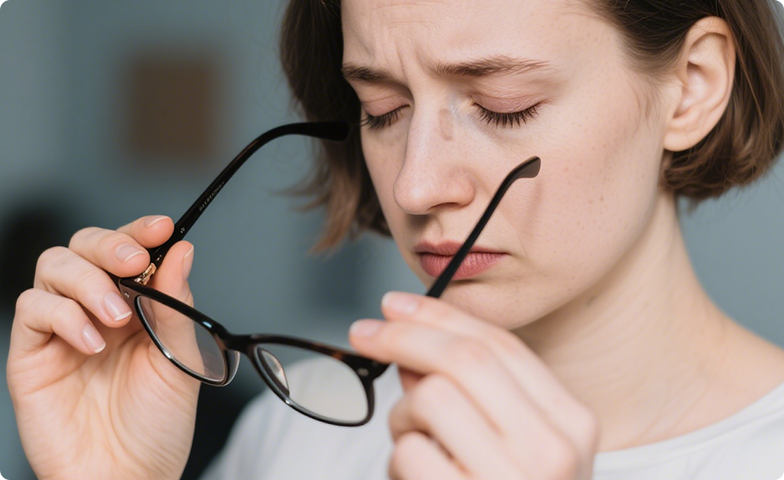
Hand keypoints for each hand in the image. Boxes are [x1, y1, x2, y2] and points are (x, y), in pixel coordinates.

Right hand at [7, 215, 199, 479]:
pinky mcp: (31, 353)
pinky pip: (32, 310)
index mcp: (137, 305)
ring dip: (89, 282)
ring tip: (117, 318)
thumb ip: (176, 305)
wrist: (128, 477)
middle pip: (84, 246)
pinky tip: (92, 342)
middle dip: (110, 244)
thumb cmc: (157, 425)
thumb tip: (182, 251)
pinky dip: (64, 315)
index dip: (141, 231)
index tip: (163, 228)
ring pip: (54, 267)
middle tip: (134, 262)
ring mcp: (62, 329)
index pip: (129, 251)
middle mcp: (96, 310)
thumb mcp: (181, 359)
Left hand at [349, 292, 598, 479]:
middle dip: (404, 336)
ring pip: (432, 399)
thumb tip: (412, 346)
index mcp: (572, 423)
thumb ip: (476, 392)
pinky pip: (410, 452)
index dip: (439, 316)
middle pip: (463, 360)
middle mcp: (552, 449)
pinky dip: (400, 459)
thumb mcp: (514, 444)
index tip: (395, 306)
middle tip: (365, 333)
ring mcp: (510, 479)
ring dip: (403, 412)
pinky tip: (418, 478)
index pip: (501, 345)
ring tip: (413, 441)